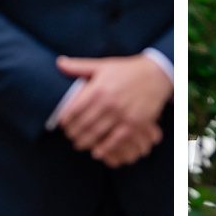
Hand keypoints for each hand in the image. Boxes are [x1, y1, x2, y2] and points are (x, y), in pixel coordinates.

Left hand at [55, 54, 170, 167]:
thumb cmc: (126, 70)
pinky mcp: (136, 123)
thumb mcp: (103, 65)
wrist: (156, 74)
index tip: (62, 125)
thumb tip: (59, 62)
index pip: (73, 110)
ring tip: (80, 144)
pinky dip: (104, 149)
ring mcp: (123, 113)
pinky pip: (116, 140)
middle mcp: (109, 101)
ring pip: (97, 134)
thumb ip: (79, 66)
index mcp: (98, 87)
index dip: (65, 121)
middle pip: (83, 124)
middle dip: (73, 134)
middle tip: (70, 137)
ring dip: (85, 142)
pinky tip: (97, 152)